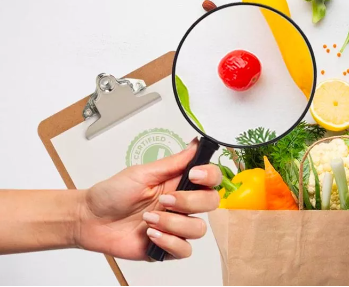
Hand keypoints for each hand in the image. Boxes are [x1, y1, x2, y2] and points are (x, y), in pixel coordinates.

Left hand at [76, 138, 220, 259]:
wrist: (90, 219)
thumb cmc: (112, 194)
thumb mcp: (141, 173)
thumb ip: (172, 163)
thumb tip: (194, 145)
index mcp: (178, 183)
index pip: (211, 178)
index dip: (210, 176)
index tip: (193, 175)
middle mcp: (181, 204)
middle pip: (211, 203)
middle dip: (189, 202)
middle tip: (164, 200)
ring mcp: (176, 226)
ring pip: (198, 228)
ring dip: (173, 224)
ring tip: (149, 219)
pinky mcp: (167, 247)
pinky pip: (184, 249)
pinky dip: (169, 242)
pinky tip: (150, 235)